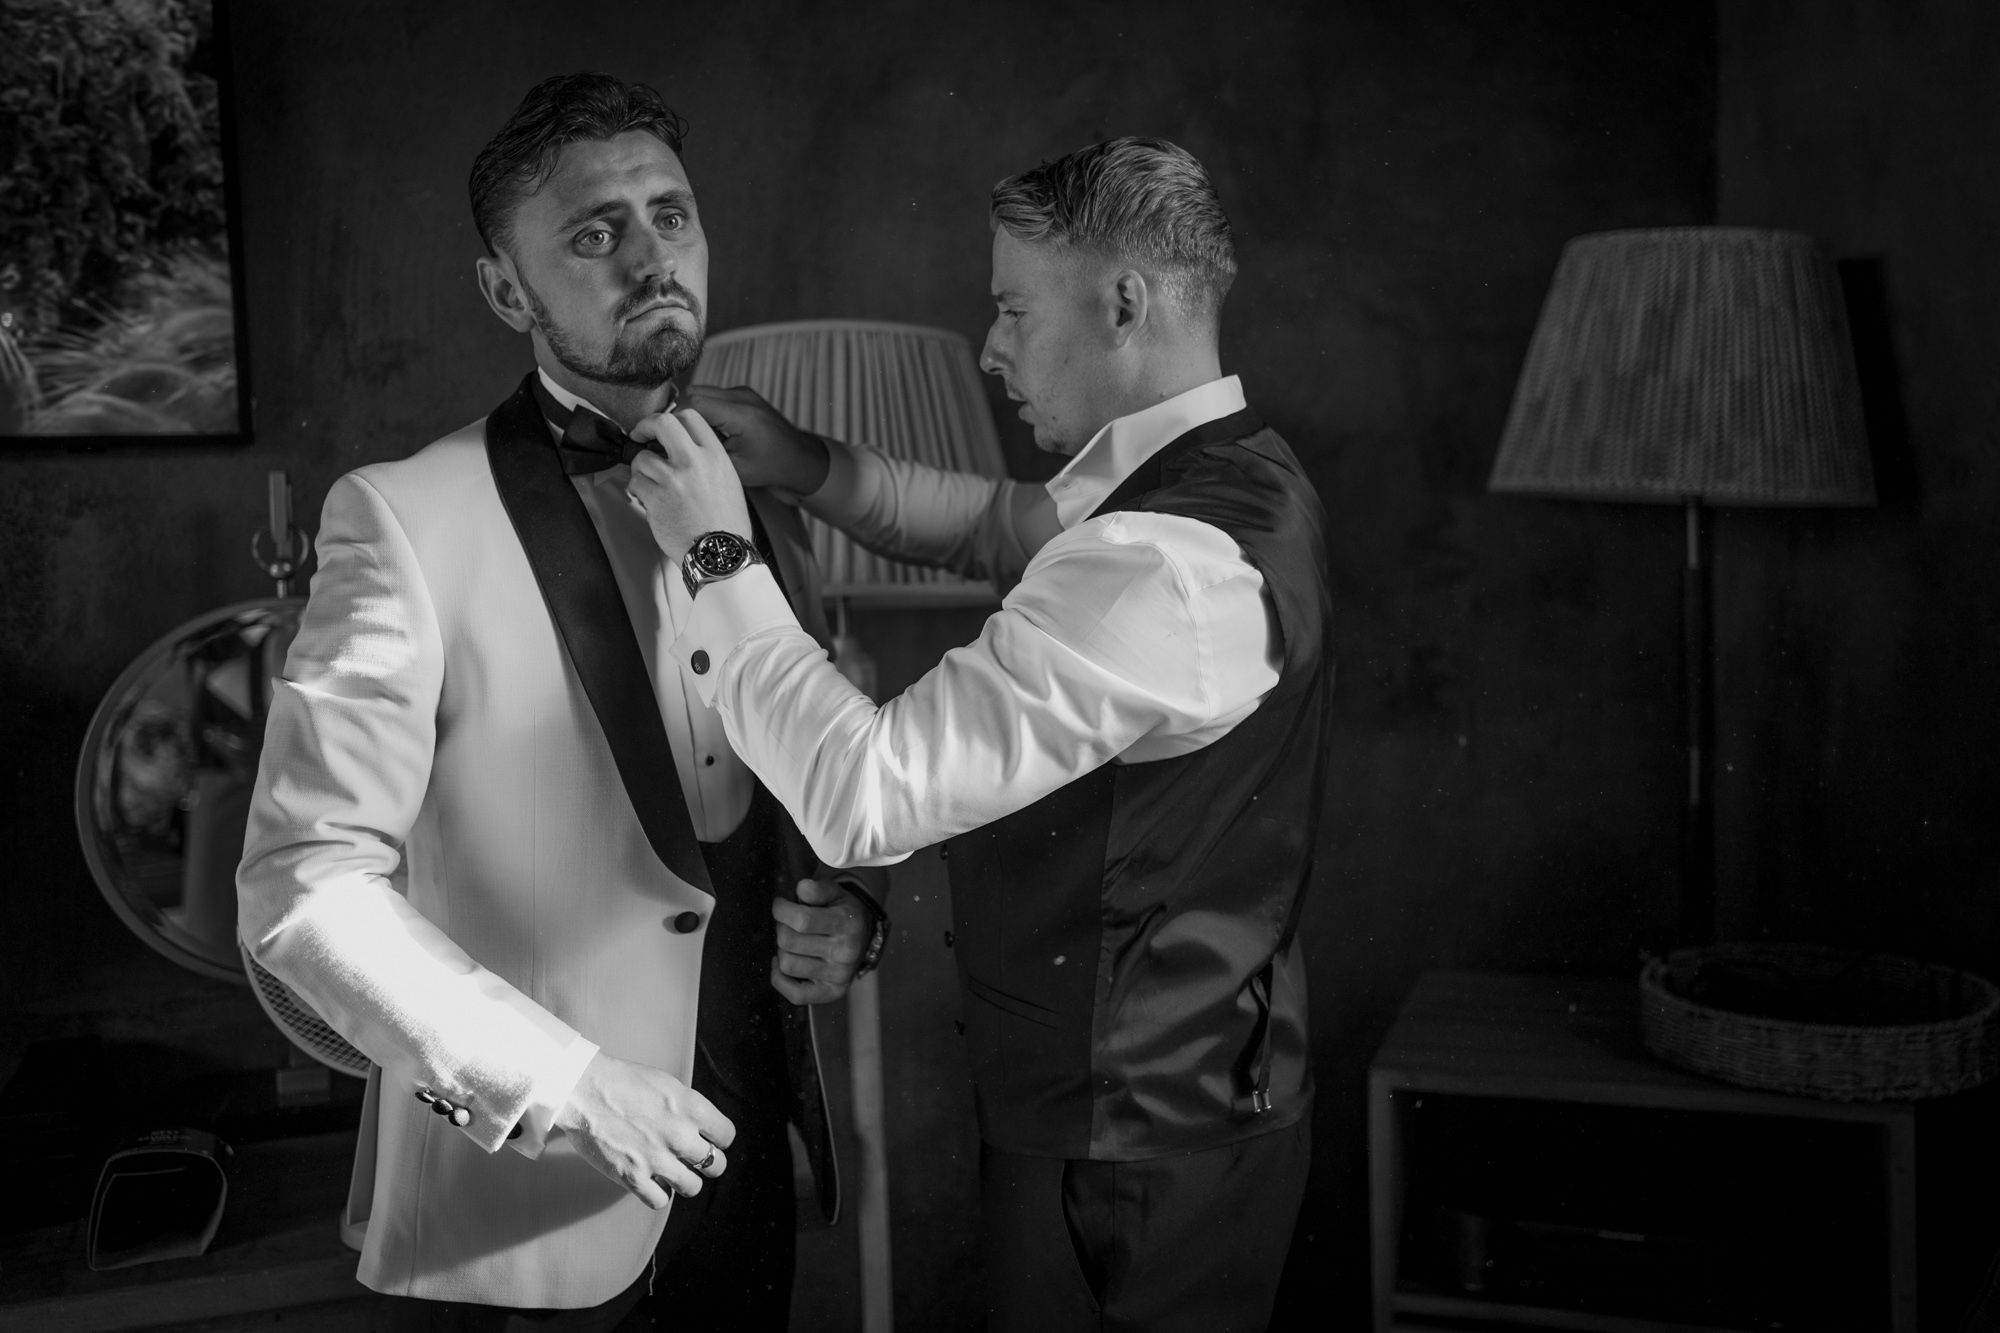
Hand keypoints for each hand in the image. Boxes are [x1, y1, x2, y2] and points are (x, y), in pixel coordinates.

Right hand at [553, 1051, 734, 1209]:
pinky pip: (661, 1200)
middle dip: (706, 1163)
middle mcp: (679, 1135)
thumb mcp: (668, 1085)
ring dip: (685, 1181)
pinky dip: (658, 1193)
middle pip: (716, 1165)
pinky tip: (651, 1181)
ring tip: (673, 1172)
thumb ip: (689, 1109)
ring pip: (692, 1187)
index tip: (708, 1139)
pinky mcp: (632, 1176)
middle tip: (692, 1160)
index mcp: (691, 1108)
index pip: (727, 1136)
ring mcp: (656, 1158)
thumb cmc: (624, 1081)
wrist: (583, 1089)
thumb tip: (703, 1128)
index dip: (718, 1139)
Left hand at [626, 408, 754, 562]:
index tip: (661, 429)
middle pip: (662, 423)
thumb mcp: (729, 481)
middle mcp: (694, 462)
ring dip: (641, 469)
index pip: (690, 416)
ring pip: (642, 458)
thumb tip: (683, 447)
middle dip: (645, 425)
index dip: (671, 418)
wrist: (721, 554)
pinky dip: (638, 490)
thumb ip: (707, 459)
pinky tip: (649, 500)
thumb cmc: (726, 523)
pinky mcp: (656, 499)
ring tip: (651, 484)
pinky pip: (635, 483)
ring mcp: (673, 480)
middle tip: (640, 434)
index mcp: (715, 455)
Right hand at [682, 385, 831, 496]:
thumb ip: (703, 453)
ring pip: (702, 392)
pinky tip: (707, 431)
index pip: (693, 405)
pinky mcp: (743, 394)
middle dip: (679, 416)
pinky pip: (714, 396)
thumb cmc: (770, 467)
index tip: (661, 437)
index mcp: (741, 415)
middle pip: (694, 394)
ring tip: (690, 436)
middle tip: (673, 438)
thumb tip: (672, 449)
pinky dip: (705, 410)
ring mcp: (743, 393)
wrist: (798, 458)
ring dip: (691, 412)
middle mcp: (742, 397)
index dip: (672, 420)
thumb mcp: (734, 467)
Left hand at [770, 878, 871, 1004]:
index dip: (781, 910)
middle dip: (781, 928)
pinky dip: (780, 979)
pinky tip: (782, 963)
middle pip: (789, 942)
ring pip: (787, 965)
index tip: (780, 905)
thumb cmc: (843, 912)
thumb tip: (801, 889)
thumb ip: (817, 889)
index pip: (801, 920)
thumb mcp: (835, 893)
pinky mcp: (831, 993)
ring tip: (791, 942)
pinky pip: (795, 995)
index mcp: (847, 923)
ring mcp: (838, 975)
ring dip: (782, 950)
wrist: (864, 937)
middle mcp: (845, 952)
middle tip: (787, 923)